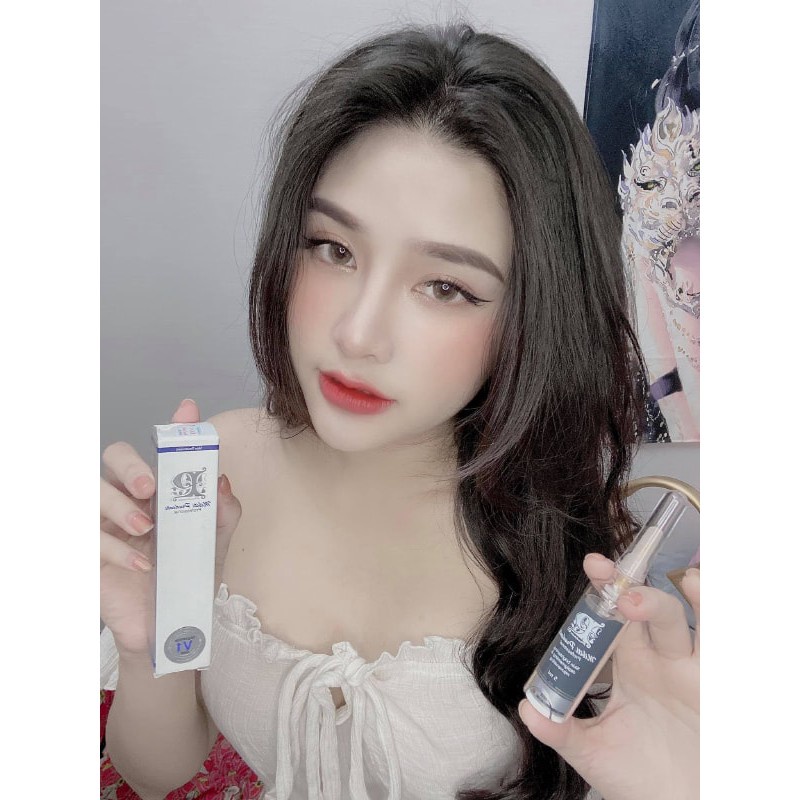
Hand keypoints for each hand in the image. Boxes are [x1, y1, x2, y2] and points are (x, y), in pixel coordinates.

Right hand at [100, 399, 240, 658]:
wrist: (170, 625)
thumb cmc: (188, 576)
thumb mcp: (213, 543)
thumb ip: (223, 512)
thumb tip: (222, 481)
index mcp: (161, 490)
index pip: (163, 450)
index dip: (174, 426)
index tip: (187, 411)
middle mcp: (130, 498)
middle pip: (114, 457)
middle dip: (131, 466)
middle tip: (149, 487)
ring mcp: (105, 523)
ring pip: (92, 492)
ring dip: (120, 506)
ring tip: (146, 529)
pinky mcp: (89, 553)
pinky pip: (90, 537)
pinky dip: (116, 548)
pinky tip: (141, 562)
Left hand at [519, 554, 698, 799]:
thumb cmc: (638, 776)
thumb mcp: (592, 752)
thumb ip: (560, 729)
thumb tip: (528, 710)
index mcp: (629, 663)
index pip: (614, 616)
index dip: (605, 591)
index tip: (593, 566)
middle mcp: (661, 659)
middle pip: (651, 609)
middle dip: (635, 591)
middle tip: (614, 586)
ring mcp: (692, 672)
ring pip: (685, 622)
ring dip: (668, 604)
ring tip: (649, 598)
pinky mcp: (716, 690)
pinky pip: (721, 649)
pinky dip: (715, 619)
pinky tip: (700, 600)